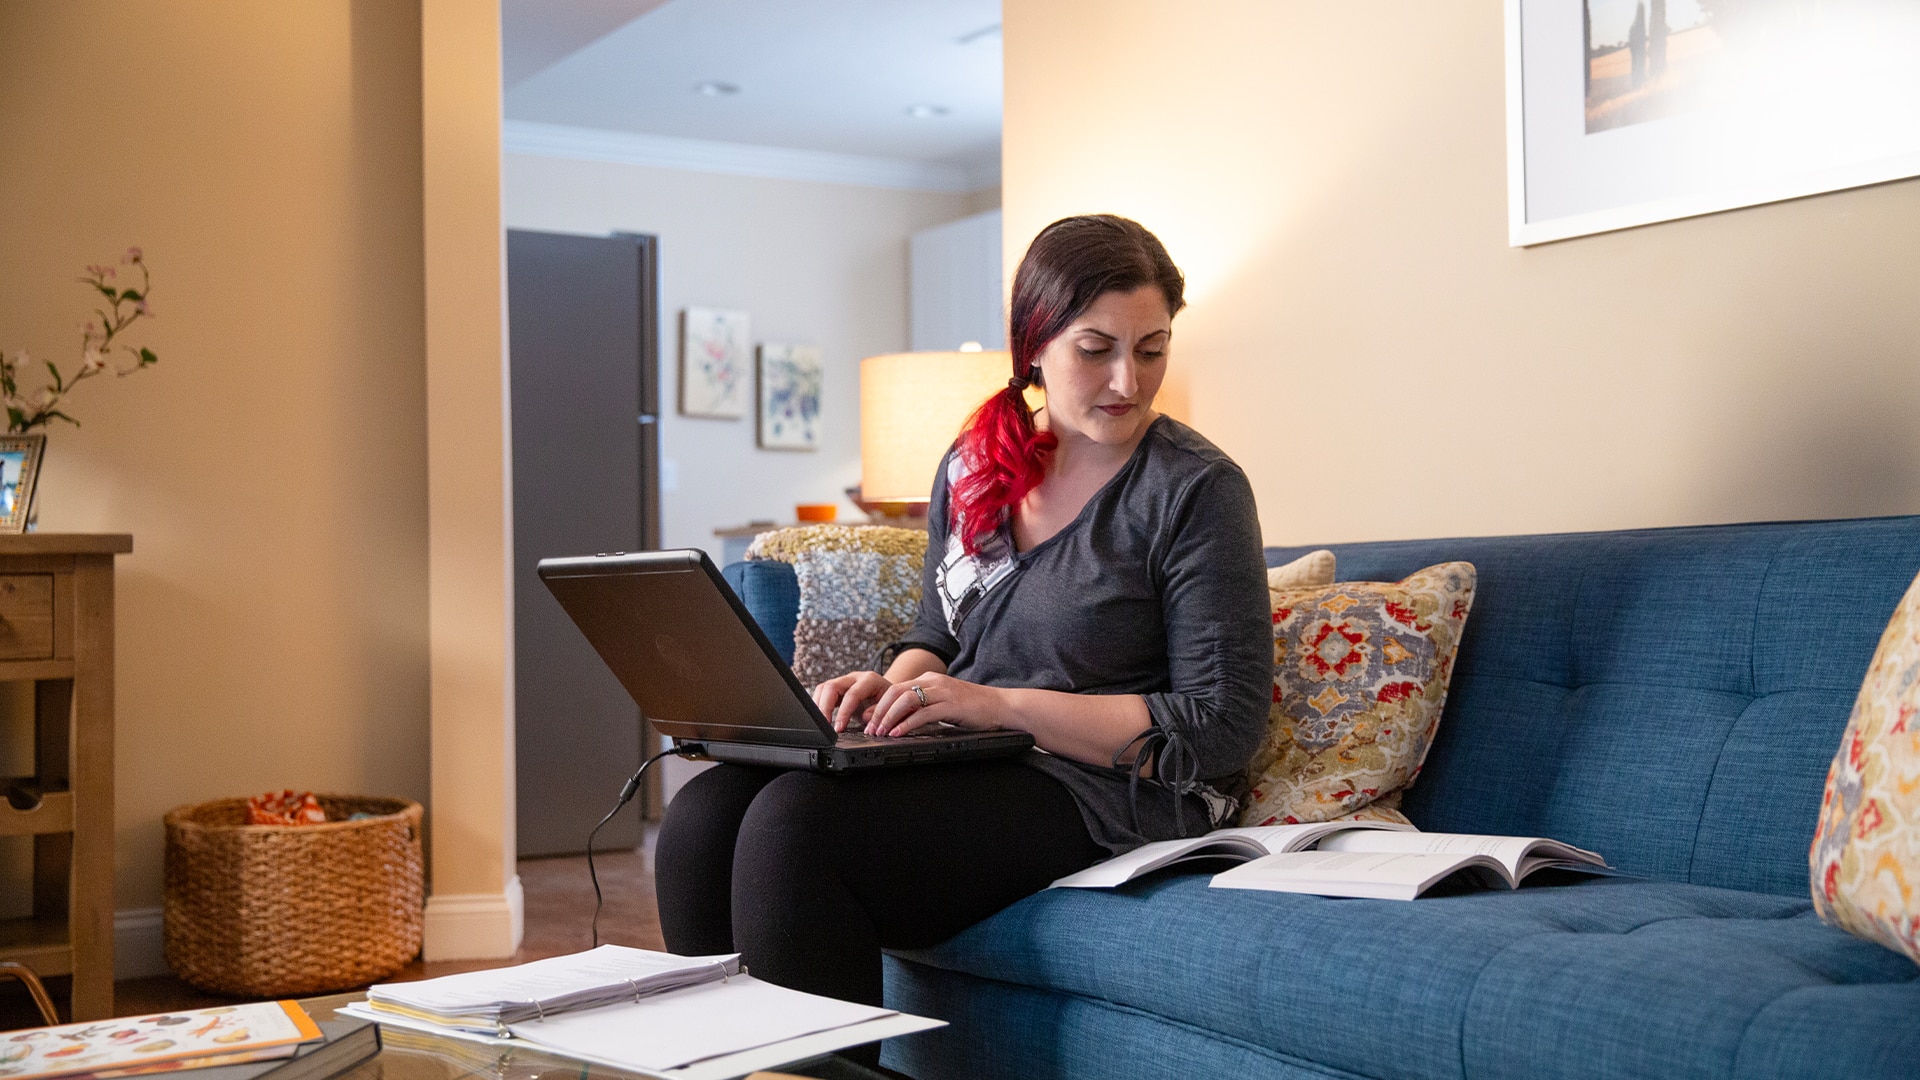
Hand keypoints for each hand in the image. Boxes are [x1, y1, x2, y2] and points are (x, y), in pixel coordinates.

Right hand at [812, 671, 894, 732]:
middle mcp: (855, 678)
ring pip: (824, 688)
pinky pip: (823, 693)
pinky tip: (820, 717)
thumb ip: (879, 712)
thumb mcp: (890, 708)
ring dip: (819, 706)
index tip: (838, 728)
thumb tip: (866, 716)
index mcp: (870, 680)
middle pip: (832, 686)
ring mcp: (845, 681)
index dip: (843, 712)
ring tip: (820, 723)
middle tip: (824, 726)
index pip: (852, 694)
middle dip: (825, 707)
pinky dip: (819, 705)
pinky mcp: (838, 689)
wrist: (889, 696)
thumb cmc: (890, 703)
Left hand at [865, 673, 1005, 736]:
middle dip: (879, 711)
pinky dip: (907, 724)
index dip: (878, 704)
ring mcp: (943, 692)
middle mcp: (934, 682)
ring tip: (881, 732)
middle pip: (896, 692)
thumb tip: (899, 720)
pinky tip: (898, 733)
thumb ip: (923, 707)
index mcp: (930, 680)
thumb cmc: (973, 708)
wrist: (1001, 706)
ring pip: (906, 700)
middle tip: (870, 728)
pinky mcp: (951, 705)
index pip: (896, 688)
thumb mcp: (943, 704)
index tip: (868, 720)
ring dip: (889, 717)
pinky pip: (923, 713)